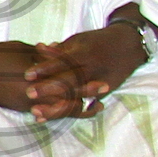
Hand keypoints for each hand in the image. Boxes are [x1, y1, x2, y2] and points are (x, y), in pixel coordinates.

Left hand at [24, 22, 145, 119]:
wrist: (130, 45)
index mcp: (84, 53)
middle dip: (49, 88)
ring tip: (37, 112)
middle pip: (70, 81)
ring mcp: (101, 82)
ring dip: (57, 106)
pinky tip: (52, 117)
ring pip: (77, 97)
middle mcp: (93, 69)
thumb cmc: (97, 41)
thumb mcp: (79, 40)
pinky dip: (70, 112)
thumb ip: (60, 49)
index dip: (45, 68)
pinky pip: (86, 105)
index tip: (27, 75)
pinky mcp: (106, 92)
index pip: (63, 62)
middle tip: (29, 94)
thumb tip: (39, 49)